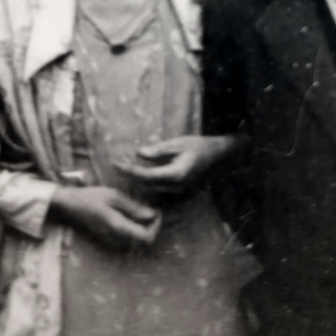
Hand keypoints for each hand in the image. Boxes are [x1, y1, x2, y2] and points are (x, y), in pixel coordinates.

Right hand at [50, 185, 161, 248]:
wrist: (69, 205)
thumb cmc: (91, 197)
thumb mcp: (113, 196)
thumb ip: (133, 207)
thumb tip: (152, 215)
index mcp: (119, 227)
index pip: (147, 237)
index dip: (156, 226)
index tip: (156, 211)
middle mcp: (117, 238)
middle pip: (144, 241)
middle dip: (152, 226)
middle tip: (152, 210)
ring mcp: (113, 239)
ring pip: (137, 240)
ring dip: (144, 227)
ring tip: (143, 211)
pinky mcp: (110, 236)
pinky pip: (129, 237)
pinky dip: (135, 228)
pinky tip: (133, 214)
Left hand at [114, 135, 239, 194]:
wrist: (219, 156)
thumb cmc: (200, 146)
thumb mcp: (179, 143)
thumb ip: (159, 150)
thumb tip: (139, 153)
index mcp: (175, 174)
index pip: (146, 175)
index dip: (129, 170)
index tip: (115, 163)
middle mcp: (176, 187)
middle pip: (146, 184)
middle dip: (131, 175)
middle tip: (118, 163)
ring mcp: (179, 192)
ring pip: (152, 189)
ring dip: (138, 179)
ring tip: (126, 167)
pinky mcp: (180, 192)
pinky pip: (160, 190)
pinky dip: (149, 183)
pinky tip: (141, 174)